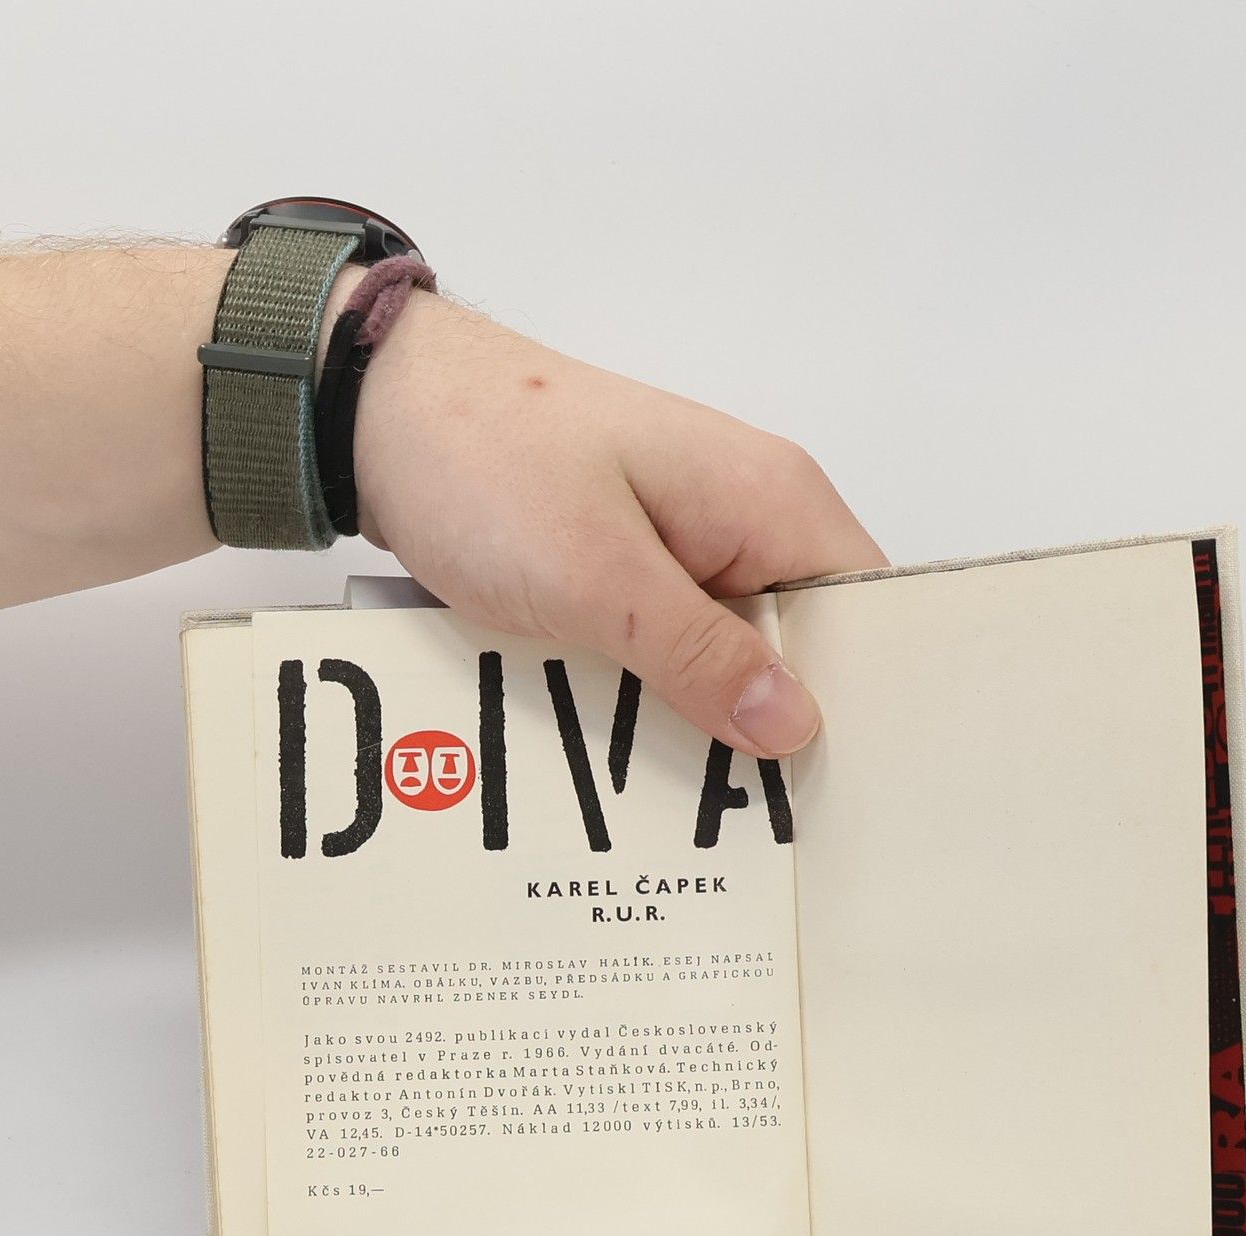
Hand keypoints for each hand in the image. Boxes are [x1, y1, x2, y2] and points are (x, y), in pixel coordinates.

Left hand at [351, 293, 885, 756]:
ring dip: (712, 718)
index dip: (864, 700)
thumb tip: (796, 726)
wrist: (376, 406)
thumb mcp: (597, 575)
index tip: (843, 788)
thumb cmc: (484, 458)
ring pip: (736, 655)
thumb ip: (701, 654)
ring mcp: (692, 538)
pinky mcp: (639, 564)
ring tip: (700, 802)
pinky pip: (678, 645)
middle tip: (762, 819)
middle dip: (782, 727)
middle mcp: (749, 513)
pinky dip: (660, 693)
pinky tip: (637, 751)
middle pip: (806, 646)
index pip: (869, 614)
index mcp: (771, 498)